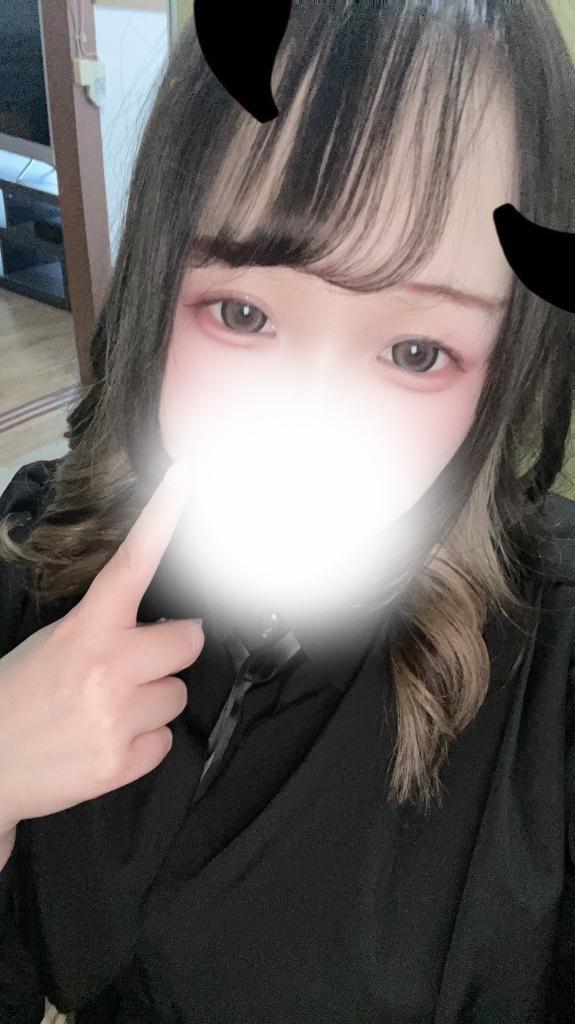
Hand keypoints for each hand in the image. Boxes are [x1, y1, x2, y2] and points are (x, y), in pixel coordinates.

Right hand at [0, 459, 203, 828]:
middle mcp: (107, 669)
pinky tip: (108, 740)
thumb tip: (158, 627)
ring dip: (153, 700)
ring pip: (178, 695)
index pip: (134, 563)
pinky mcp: (123, 763)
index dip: (163, 516)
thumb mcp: (52, 643)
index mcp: (84, 629)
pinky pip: (165, 740)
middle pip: (190, 641)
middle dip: (170, 651)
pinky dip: (143, 741)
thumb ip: (105, 627)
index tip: (186, 478)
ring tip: (109, 709)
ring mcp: (117, 718)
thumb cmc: (17, 697)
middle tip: (136, 664)